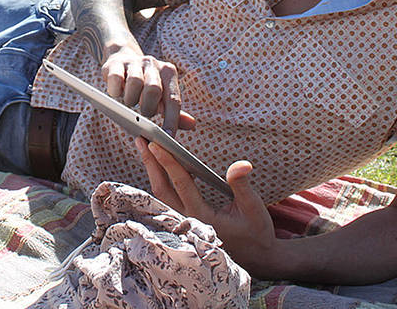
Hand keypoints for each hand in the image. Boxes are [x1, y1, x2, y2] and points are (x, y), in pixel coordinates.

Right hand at [102, 48, 193, 134]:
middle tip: (143, 115)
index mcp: (168, 72)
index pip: (173, 99)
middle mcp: (153, 64)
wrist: (122, 59)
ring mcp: (134, 62)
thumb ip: (175, 112)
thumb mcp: (161, 96)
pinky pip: (116, 78)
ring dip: (131, 99)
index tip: (167, 137)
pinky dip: (115, 91)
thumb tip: (192, 125)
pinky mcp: (115, 63)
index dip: (171, 120)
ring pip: (135, 82)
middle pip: (154, 89)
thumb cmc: (145, 85)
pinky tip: (116, 94)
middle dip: (148, 108)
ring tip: (130, 103)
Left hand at [136, 137, 278, 274]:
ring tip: (143, 146)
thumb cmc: (256, 231)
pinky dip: (159, 178)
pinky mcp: (182, 221)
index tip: (156, 144)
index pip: (181, 184)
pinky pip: (164, 198)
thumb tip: (241, 165)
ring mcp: (182, 221)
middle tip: (140, 139)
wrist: (256, 258)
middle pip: (161, 189)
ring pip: (159, 194)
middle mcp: (187, 219)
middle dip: (150, 163)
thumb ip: (242, 186)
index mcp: (202, 216)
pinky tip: (156, 164)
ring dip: (151, 170)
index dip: (168, 162)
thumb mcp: (254, 208)